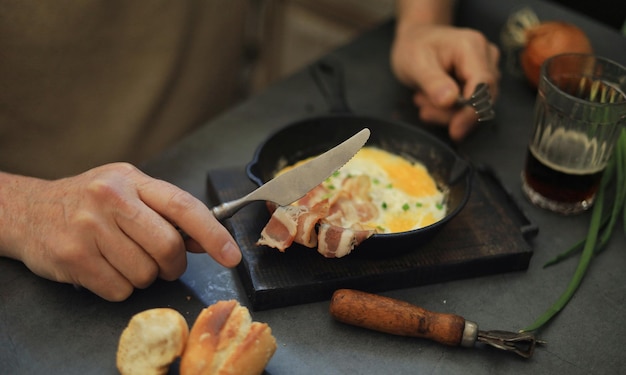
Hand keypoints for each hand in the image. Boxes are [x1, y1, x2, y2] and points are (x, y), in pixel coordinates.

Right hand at [0, 163, 240, 300]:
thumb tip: (207, 241)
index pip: (184, 206)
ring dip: (143, 276)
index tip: (231, 255)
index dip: (213, 234)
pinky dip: (120, 288)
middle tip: (164, 263)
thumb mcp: (128, 191)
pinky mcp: (73, 258)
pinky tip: (104, 268)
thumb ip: (166, 212)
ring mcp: (89, 228)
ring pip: (145, 273)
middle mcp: (111, 198)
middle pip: (168, 247)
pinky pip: (119, 290)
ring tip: (123, 259)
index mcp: (132, 180)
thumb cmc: (87, 201)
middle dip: (173, 264)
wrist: (28, 210)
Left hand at [391, 24, 499, 140]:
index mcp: (472, 46)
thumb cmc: (414, 47)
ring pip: (477, 105)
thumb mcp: (415, 63)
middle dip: (453, 113)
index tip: (455, 130)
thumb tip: (450, 101)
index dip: (472, 111)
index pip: (483, 84)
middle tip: (424, 110)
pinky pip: (472, 105)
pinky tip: (430, 102)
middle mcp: (487, 56)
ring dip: (448, 112)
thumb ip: (433, 82)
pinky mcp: (481, 81)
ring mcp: (487, 69)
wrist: (416, 40)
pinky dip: (450, 110)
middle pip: (482, 98)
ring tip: (422, 100)